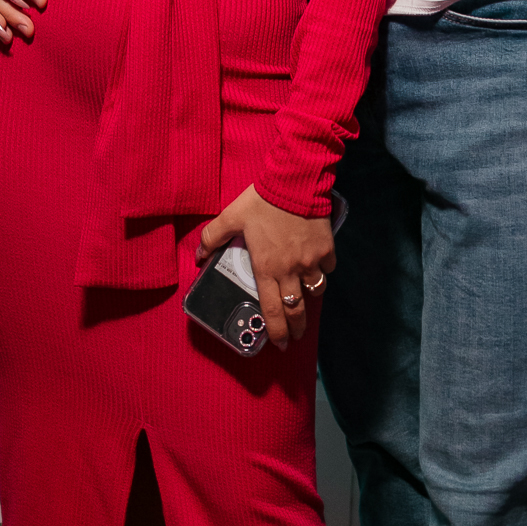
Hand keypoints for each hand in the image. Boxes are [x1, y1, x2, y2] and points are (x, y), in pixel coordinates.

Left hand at [197, 184, 336, 346]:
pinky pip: (327, 267)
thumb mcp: (231, 216)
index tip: (280, 344)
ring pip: (315, 290)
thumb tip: (199, 256)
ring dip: (309, 296)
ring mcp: (311, 261)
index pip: (272, 311)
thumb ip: (212, 237)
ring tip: (305, 295)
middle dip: (297, 327)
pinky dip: (323, 268)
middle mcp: (290, 271)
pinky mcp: (327, 248)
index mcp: (266, 268)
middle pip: (296, 309)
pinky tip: (317, 263)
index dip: (276, 332)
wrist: (295, 181)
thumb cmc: (262, 201)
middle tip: (296, 335)